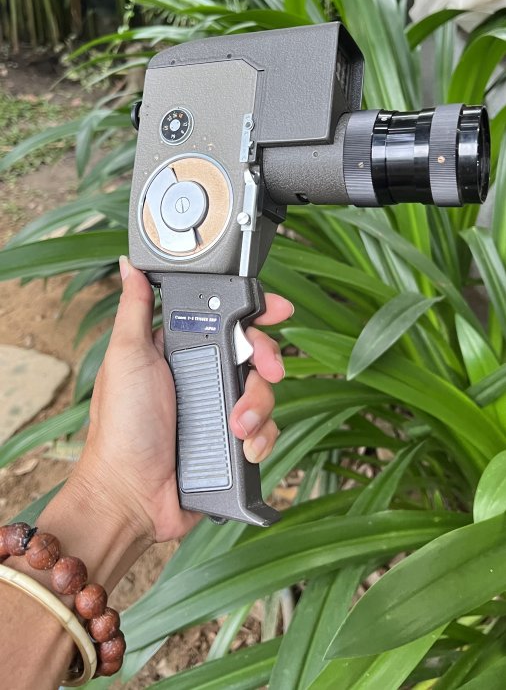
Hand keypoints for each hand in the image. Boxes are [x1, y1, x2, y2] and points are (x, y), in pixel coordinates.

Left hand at [72, 258, 292, 543]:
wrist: (130, 495)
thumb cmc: (120, 427)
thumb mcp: (126, 357)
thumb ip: (136, 308)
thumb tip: (130, 267)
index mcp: (181, 351)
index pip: (226, 320)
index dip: (255, 312)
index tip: (276, 310)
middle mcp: (204, 376)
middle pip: (256, 354)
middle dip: (268, 360)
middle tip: (268, 370)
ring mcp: (220, 411)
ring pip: (265, 393)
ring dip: (258, 406)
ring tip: (236, 426)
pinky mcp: (233, 443)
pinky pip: (266, 431)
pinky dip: (261, 438)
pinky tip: (243, 446)